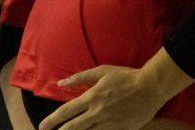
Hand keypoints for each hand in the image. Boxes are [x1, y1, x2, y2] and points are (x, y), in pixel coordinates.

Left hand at [37, 65, 172, 129]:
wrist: (152, 86)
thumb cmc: (127, 76)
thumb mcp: (103, 71)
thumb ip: (81, 78)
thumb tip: (61, 82)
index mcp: (92, 97)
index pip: (66, 111)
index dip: (52, 120)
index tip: (42, 126)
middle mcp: (97, 113)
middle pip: (73, 127)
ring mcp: (109, 123)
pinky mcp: (120, 129)